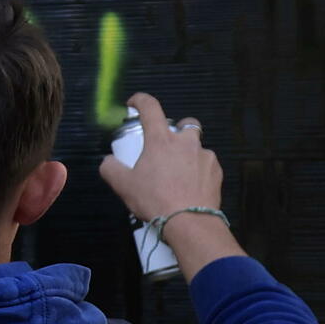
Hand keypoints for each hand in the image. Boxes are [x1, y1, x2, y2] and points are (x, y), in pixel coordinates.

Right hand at [96, 92, 242, 280]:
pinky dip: (199, 172)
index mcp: (161, 140)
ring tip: (178, 176)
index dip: (140, 101)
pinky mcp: (217, 171)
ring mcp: (205, 155)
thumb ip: (110, 168)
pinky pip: (207, 165)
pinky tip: (191, 187)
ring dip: (188, 156)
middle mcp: (186, 142)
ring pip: (197, 147)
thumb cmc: (155, 200)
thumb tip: (108, 161)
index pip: (150, 107)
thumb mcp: (123, 185)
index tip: (134, 104)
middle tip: (167, 148)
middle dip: (177, 130)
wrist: (189, 222)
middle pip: (185, 123)